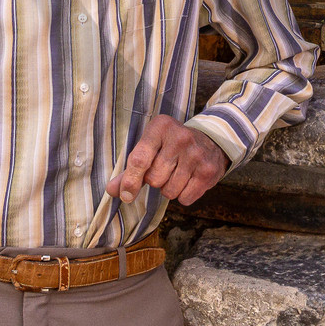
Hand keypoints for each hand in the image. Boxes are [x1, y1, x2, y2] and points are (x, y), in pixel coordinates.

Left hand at [107, 115, 227, 206]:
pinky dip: (184, 195)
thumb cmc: (172, 146)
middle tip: (166, 168)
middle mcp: (180, 137)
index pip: (140, 159)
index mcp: (160, 127)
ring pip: (169, 191)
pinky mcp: (208, 171)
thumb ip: (130, 168)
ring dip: (170, 189)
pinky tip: (190, 179)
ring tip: (179, 172)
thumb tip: (112, 190)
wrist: (212, 141)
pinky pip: (185, 198)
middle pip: (154, 179)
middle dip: (156, 180)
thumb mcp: (152, 147)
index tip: (126, 195)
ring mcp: (196, 154)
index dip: (130, 180)